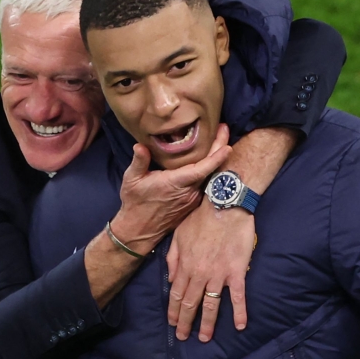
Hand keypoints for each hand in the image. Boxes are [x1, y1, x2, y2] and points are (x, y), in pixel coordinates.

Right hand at [109, 124, 230, 254]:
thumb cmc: (135, 203)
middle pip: (209, 168)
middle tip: (224, 129)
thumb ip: (139, 161)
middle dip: (219, 147)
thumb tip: (140, 145)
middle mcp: (189, 192)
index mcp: (176, 183)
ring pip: (208, 176)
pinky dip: (208, 170)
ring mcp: (192, 198)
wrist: (140, 230)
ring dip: (214, 158)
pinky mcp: (192, 203)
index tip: (227, 146)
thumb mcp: (132, 179)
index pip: (201, 169)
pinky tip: (210, 157)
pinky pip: (204, 184)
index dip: (216, 158)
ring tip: (219, 138)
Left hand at [167, 206, 253, 341]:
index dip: (173, 310)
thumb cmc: (201, 217)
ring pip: (211, 304)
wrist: (225, 205)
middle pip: (191, 303)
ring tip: (205, 338)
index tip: (172, 323)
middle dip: (185, 321)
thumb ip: (173, 258)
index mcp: (185, 265)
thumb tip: (170, 279)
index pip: (176, 293)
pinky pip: (237, 296)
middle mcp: (200, 273)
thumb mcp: (178, 235)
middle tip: (183, 336)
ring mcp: (218, 274)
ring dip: (208, 323)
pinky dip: (239, 312)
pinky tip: (239, 326)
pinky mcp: (236, 271)